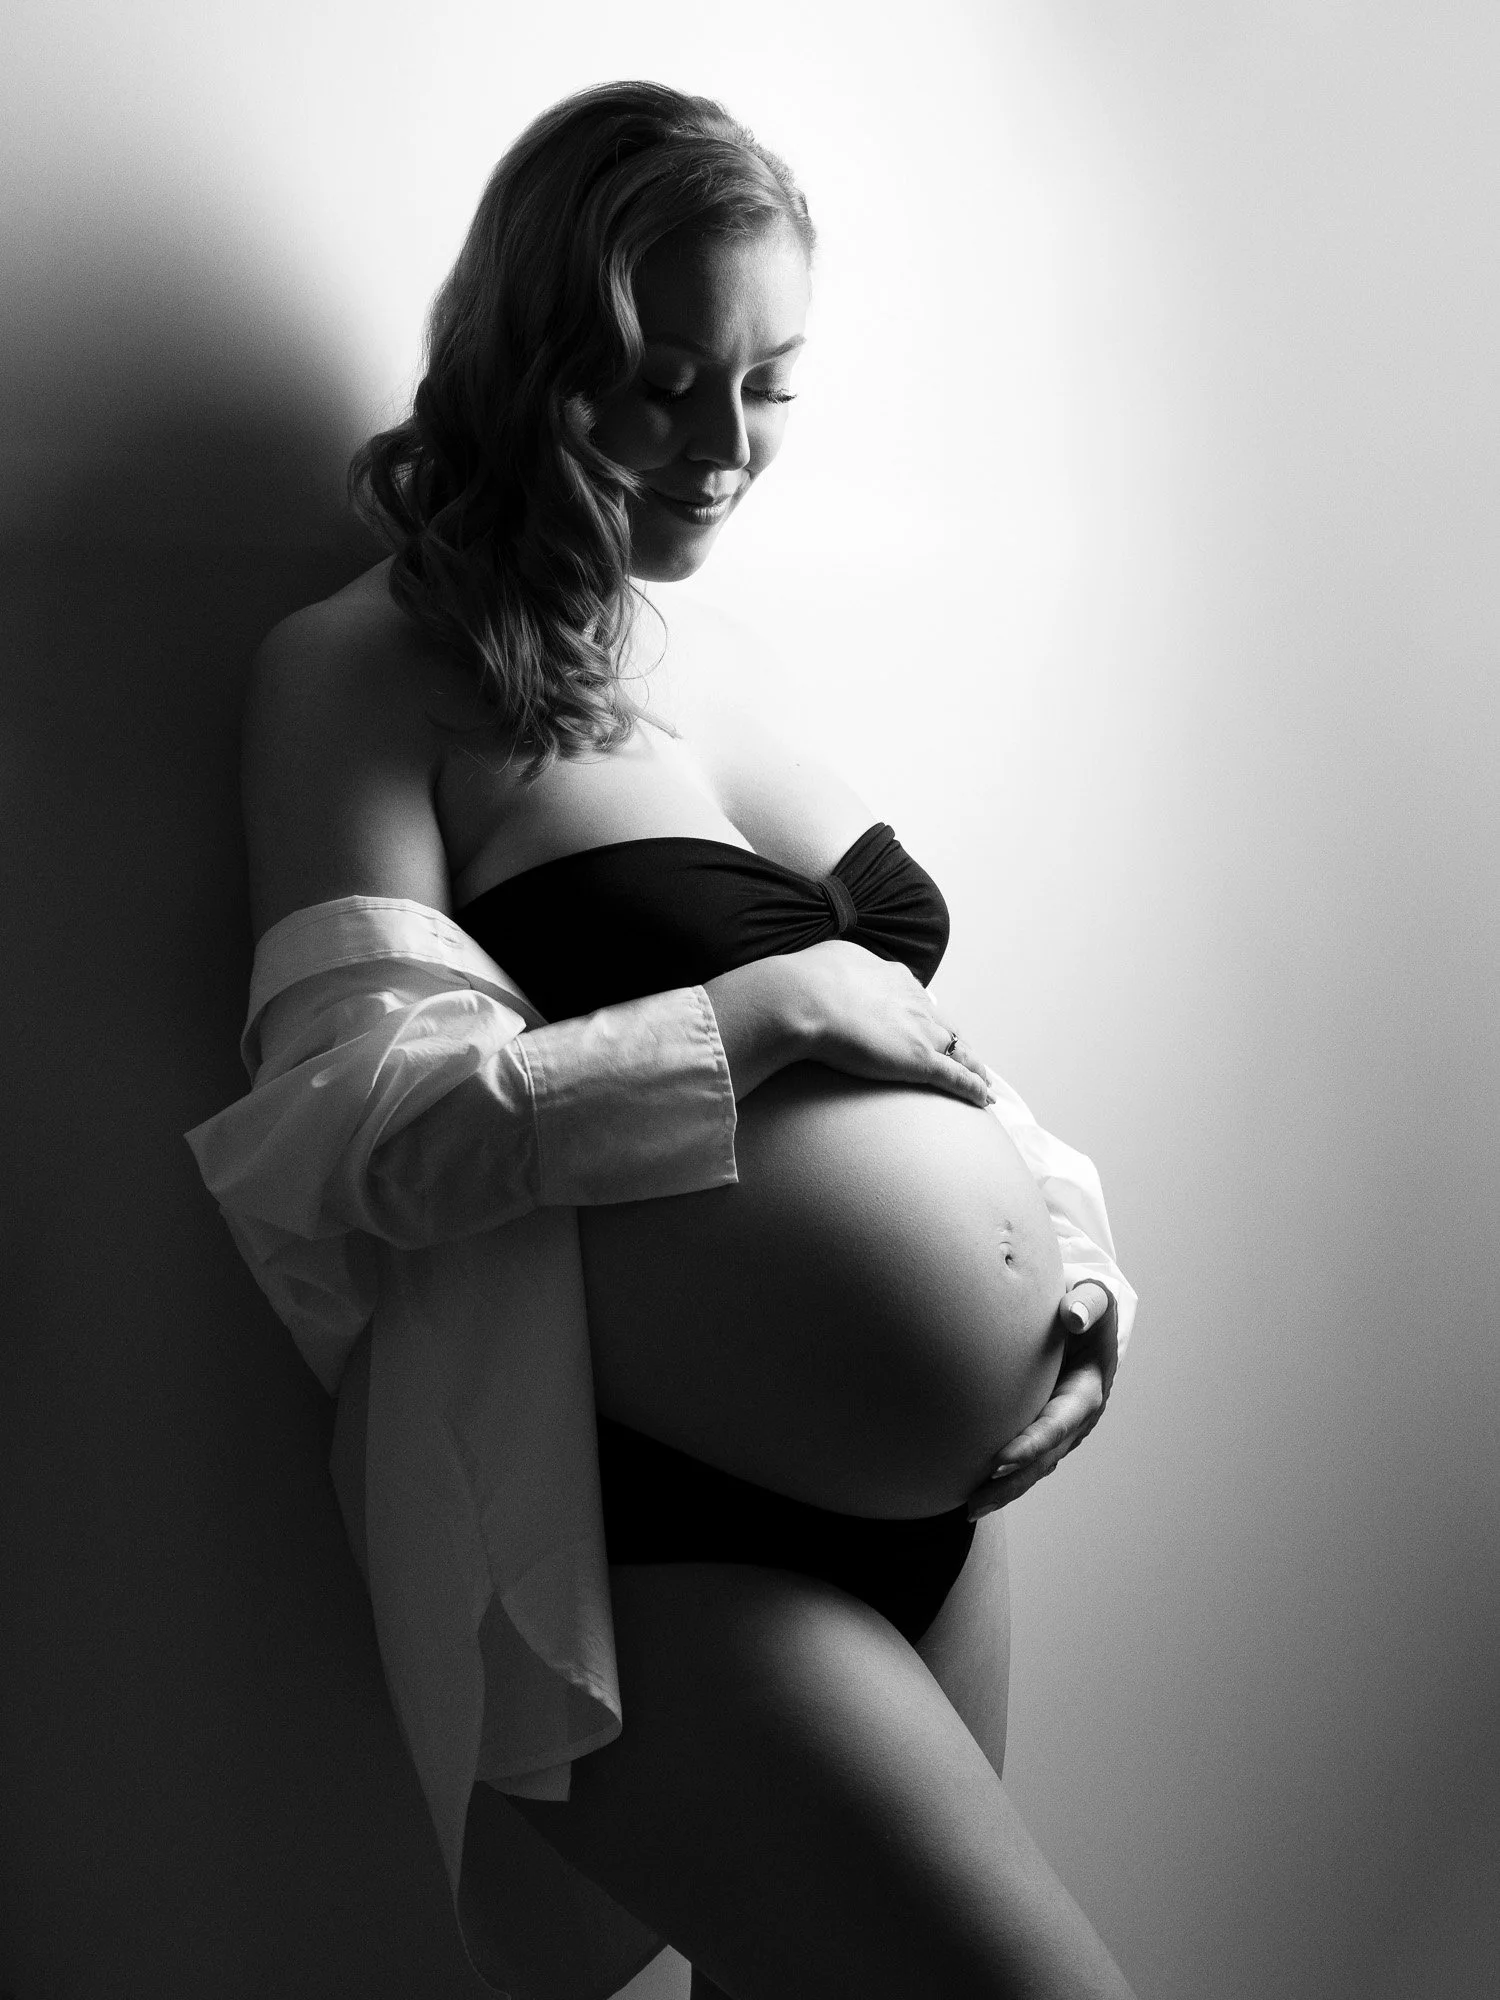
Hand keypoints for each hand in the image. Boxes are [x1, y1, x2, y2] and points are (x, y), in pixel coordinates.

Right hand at [787, 939, 992, 1107]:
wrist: (805, 999)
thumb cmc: (808, 981)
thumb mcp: (832, 959)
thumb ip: (843, 966)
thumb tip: (837, 966)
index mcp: (894, 979)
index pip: (919, 1001)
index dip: (927, 1017)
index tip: (929, 1027)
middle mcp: (915, 1002)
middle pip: (946, 1026)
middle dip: (957, 1042)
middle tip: (964, 1057)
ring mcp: (920, 1031)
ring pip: (959, 1051)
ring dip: (974, 1067)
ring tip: (983, 1083)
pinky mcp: (920, 1060)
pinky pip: (956, 1077)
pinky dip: (973, 1089)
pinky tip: (984, 1099)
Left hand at [965, 1282, 1118, 1519]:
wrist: (1084, 1314)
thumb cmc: (1086, 1304)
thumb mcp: (1096, 1296)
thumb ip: (1087, 1303)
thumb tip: (1072, 1316)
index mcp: (1088, 1390)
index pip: (1059, 1423)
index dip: (1032, 1443)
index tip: (1000, 1458)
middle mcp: (1076, 1419)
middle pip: (1044, 1459)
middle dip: (1012, 1481)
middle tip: (976, 1499)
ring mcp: (1060, 1428)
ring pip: (1033, 1468)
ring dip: (1004, 1489)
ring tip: (968, 1508)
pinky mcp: (1042, 1427)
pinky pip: (1023, 1458)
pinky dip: (1001, 1476)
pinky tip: (970, 1489)